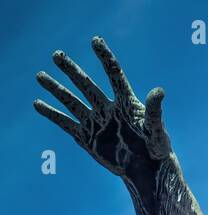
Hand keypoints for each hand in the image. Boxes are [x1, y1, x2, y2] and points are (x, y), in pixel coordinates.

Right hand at [34, 37, 170, 181]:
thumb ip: (155, 111)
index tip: (95, 41)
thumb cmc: (157, 148)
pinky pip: (66, 123)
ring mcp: (96, 122)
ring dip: (56, 89)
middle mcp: (108, 108)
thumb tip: (159, 90)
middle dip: (72, 70)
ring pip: (72, 101)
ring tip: (40, 76)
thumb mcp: (157, 130)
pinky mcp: (87, 137)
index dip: (105, 58)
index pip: (114, 75)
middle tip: (57, 55)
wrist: (148, 170)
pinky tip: (38, 103)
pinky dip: (52, 114)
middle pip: (86, 85)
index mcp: (126, 103)